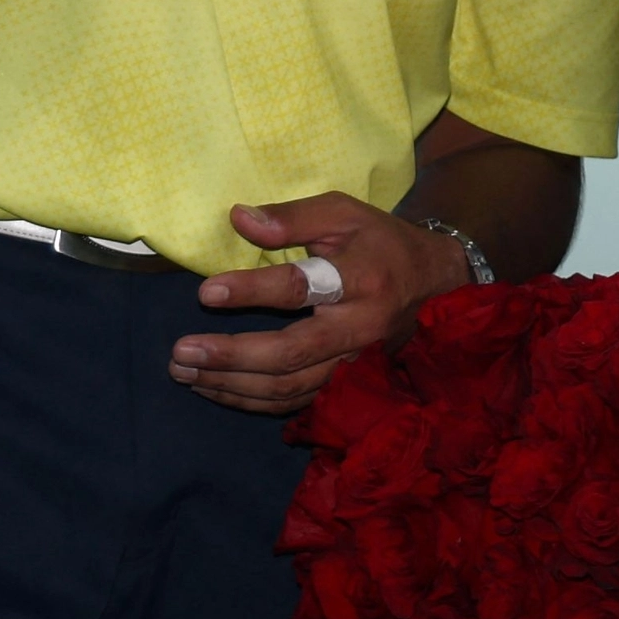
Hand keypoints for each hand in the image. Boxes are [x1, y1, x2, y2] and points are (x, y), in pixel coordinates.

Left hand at [172, 193, 473, 416]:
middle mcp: (359, 329)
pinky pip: (294, 403)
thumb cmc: (382, 243)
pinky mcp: (346, 384)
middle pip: (290, 354)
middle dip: (231, 356)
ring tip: (186, 371)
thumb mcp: (345, 214)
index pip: (301, 287)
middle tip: (182, 351)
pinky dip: (250, 401)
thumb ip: (292, 217)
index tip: (207, 292)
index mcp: (360, 279)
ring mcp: (353, 365)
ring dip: (231, 384)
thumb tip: (238, 218)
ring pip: (288, 388)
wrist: (436, 287)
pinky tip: (216, 389)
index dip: (253, 291)